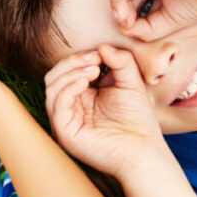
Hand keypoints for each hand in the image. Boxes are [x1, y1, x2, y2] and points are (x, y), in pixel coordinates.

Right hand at [45, 46, 164, 178]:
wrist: (144, 151)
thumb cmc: (138, 120)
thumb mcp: (131, 82)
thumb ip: (121, 62)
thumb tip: (102, 46)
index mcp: (81, 96)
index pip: (67, 70)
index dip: (79, 58)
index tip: (99, 53)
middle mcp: (70, 107)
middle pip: (55, 75)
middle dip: (72, 62)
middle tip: (94, 59)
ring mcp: (65, 120)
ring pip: (52, 87)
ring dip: (70, 73)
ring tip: (92, 70)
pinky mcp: (64, 131)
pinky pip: (57, 105)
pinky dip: (67, 89)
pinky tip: (84, 83)